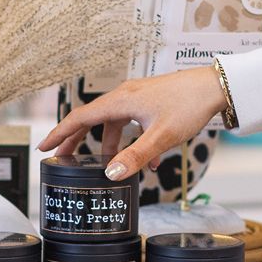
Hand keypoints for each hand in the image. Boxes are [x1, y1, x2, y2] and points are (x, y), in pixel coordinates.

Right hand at [37, 67, 226, 181]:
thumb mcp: (162, 136)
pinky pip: (133, 124)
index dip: (60, 133)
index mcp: (121, 100)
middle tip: (62, 159)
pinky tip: (151, 162)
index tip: (44, 147)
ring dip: (111, 146)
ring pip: (114, 124)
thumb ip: (136, 156)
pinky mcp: (151, 102)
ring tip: (112, 168)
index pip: (81, 117)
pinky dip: (134, 142)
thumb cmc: (190, 105)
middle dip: (77, 140)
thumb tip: (110, 174)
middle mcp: (126, 96)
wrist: (217, 87)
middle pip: (92, 120)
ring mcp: (138, 98)